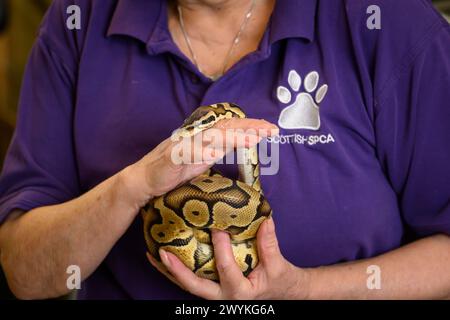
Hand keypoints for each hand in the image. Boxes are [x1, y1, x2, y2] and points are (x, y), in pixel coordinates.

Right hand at [120, 118, 277, 206]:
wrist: (144, 181)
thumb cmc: (173, 172)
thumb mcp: (201, 160)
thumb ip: (217, 150)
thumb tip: (237, 144)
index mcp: (204, 138)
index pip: (231, 128)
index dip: (250, 127)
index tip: (270, 129)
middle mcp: (195, 137)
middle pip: (225, 128)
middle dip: (249, 128)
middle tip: (270, 130)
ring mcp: (183, 145)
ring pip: (210, 137)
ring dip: (232, 137)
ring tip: (252, 140)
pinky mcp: (170, 158)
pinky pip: (187, 153)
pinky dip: (200, 152)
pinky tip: (214, 153)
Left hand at [147, 218, 310, 299]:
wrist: (283, 294)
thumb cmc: (280, 281)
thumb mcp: (278, 264)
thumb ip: (269, 242)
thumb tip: (265, 218)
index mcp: (241, 292)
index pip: (226, 268)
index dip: (221, 247)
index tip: (216, 227)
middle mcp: (224, 297)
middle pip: (195, 286)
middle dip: (178, 270)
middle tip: (164, 254)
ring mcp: (216, 295)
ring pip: (190, 286)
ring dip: (171, 271)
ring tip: (155, 255)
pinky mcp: (213, 289)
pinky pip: (193, 282)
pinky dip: (179, 271)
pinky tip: (166, 258)